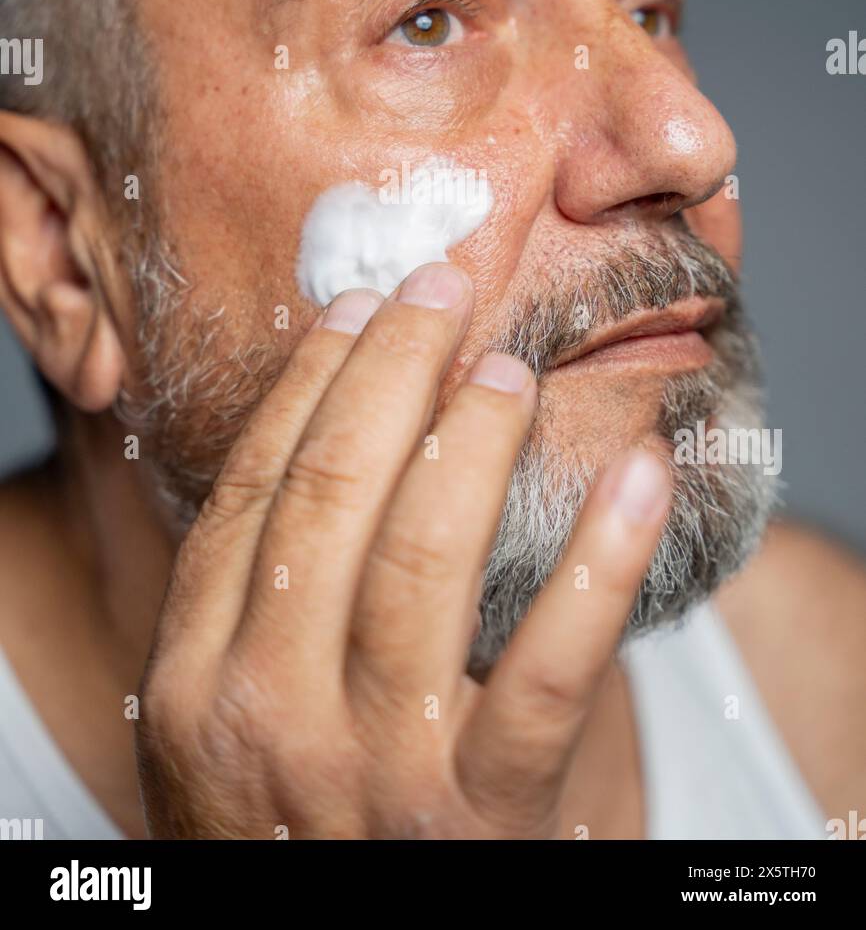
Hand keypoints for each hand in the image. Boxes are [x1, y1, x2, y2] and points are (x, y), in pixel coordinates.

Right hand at [135, 261, 671, 838]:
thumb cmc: (289, 828)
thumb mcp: (227, 729)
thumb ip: (252, 608)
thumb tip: (323, 428)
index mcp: (197, 684)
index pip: (251, 492)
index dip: (309, 382)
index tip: (358, 305)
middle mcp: (271, 720)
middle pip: (332, 497)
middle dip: (391, 370)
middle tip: (440, 287)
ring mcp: (378, 773)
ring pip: (426, 561)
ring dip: (475, 439)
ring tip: (505, 366)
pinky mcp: (486, 820)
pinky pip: (552, 673)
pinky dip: (602, 565)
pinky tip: (639, 479)